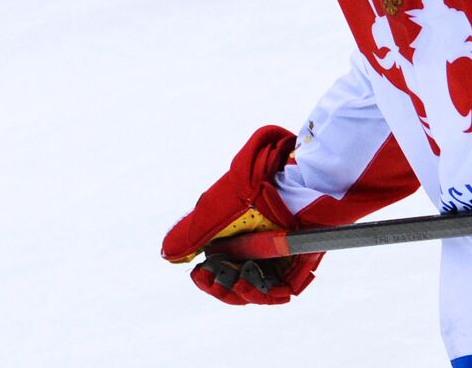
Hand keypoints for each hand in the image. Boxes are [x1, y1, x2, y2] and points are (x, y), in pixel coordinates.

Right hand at [161, 126, 321, 304]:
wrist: (289, 177)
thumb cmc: (250, 190)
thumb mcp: (214, 213)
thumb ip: (192, 234)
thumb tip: (168, 254)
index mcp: (238, 240)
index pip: (222, 274)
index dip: (210, 281)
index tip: (200, 274)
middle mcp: (259, 249)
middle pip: (242, 285)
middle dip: (226, 289)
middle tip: (217, 280)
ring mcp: (282, 253)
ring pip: (264, 289)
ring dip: (249, 293)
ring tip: (241, 283)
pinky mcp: (303, 256)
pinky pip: (290, 285)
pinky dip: (276, 292)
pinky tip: (267, 290)